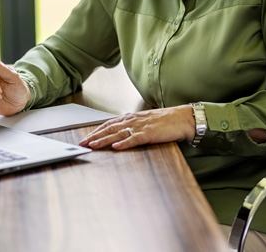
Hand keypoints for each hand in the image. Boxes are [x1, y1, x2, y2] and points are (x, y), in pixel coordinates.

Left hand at [79, 105, 194, 150]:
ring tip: (93, 145)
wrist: (183, 118)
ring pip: (118, 134)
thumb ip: (134, 125)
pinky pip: (135, 139)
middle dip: (94, 136)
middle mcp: (134, 120)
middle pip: (110, 129)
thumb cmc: (167, 120)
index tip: (85, 138)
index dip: (96, 131)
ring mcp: (141, 127)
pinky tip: (116, 147)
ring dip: (104, 140)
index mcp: (132, 117)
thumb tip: (122, 132)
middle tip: (82, 143)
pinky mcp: (150, 134)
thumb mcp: (146, 121)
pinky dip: (125, 143)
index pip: (109, 124)